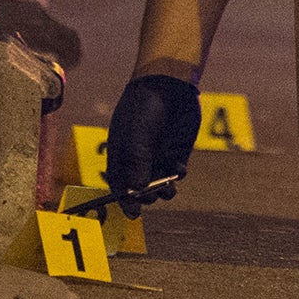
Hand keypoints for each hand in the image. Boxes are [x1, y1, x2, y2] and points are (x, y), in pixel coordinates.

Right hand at [103, 73, 201, 215]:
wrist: (169, 85)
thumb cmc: (144, 107)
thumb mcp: (137, 134)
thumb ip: (138, 162)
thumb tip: (138, 190)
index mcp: (121, 156)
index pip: (119, 185)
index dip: (125, 201)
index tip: (134, 213)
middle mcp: (139, 160)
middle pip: (140, 190)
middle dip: (146, 197)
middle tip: (151, 195)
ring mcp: (158, 157)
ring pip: (160, 185)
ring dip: (163, 191)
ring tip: (167, 187)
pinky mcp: (176, 153)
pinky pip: (176, 174)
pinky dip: (177, 176)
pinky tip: (178, 169)